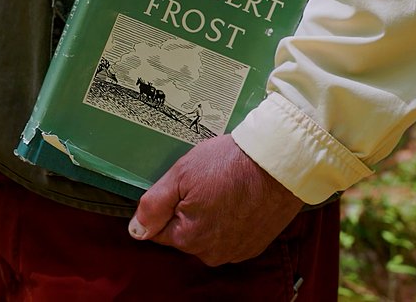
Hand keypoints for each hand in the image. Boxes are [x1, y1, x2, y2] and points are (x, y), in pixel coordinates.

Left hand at [128, 134, 302, 265]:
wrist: (279, 162)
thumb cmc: (230, 163)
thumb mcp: (181, 174)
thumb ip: (154, 205)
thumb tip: (136, 230)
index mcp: (189, 239)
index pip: (159, 229)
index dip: (167, 203)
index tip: (184, 184)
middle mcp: (212, 253)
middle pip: (184, 232)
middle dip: (188, 209)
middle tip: (205, 181)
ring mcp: (236, 251)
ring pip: (208, 234)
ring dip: (210, 214)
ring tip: (224, 186)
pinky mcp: (255, 244)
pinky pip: (230, 233)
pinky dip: (230, 218)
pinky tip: (238, 196)